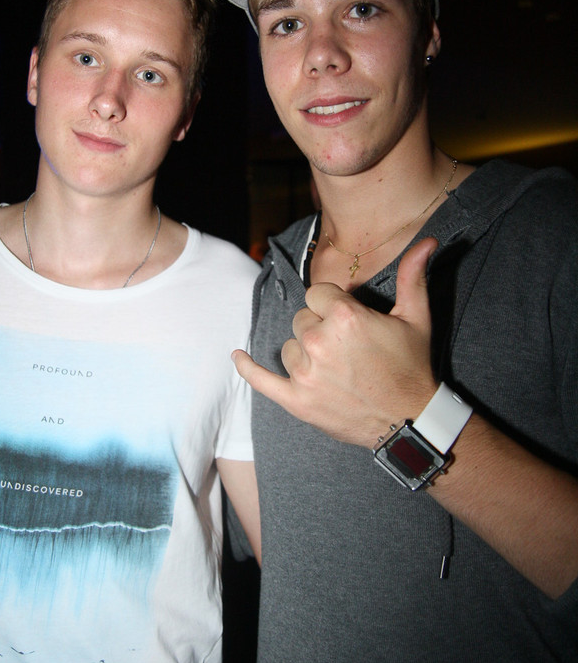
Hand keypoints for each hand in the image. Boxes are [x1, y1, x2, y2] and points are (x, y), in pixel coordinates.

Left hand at [233, 237, 438, 446]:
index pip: (317, 294)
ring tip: (335, 368)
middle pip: (301, 319)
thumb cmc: (412, 367)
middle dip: (320, 328)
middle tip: (347, 348)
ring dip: (304, 353)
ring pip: (288, 346)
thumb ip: (413, 276)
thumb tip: (425, 241)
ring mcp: (305, 373)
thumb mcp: (416, 317)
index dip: (333, 304)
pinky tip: (237, 357)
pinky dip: (248, 368)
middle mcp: (319, 342)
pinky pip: (261, 380)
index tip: (350, 320)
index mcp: (344, 316)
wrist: (410, 421)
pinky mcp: (296, 400)